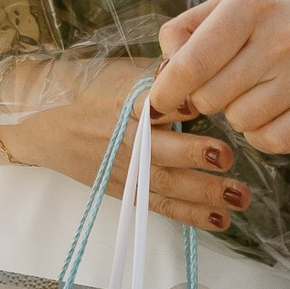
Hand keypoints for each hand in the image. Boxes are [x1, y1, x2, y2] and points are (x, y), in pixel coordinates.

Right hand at [4, 59, 251, 233]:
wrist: (50, 137)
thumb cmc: (92, 101)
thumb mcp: (117, 80)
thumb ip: (154, 79)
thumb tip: (194, 67)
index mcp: (121, 108)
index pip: (146, 104)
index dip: (171, 105)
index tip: (198, 103)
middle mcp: (124, 142)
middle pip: (157, 151)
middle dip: (192, 154)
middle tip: (225, 156)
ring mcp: (127, 172)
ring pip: (167, 185)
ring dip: (204, 193)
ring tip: (239, 197)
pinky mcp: (129, 194)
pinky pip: (162, 208)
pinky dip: (191, 216)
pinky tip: (221, 221)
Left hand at [148, 0, 289, 155]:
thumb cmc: (288, 8)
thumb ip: (192, 27)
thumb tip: (164, 68)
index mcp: (252, 3)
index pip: (193, 61)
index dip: (168, 89)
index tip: (160, 101)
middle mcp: (282, 37)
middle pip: (211, 98)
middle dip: (206, 97)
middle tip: (224, 82)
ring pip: (240, 122)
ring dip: (236, 114)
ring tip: (254, 90)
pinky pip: (273, 142)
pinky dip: (262, 135)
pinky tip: (270, 112)